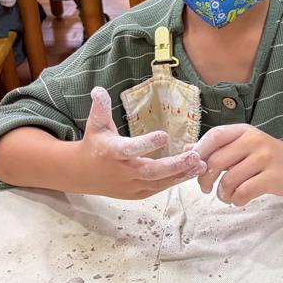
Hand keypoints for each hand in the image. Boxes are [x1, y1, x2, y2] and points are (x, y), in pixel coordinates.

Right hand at [75, 86, 205, 199]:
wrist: (82, 174)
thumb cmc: (94, 144)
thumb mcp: (96, 124)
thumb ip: (101, 108)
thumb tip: (98, 89)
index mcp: (111, 152)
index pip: (129, 149)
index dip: (146, 144)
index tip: (164, 135)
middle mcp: (122, 171)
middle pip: (151, 171)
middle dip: (174, 165)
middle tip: (194, 156)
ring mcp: (130, 185)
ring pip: (158, 183)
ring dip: (181, 174)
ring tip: (200, 165)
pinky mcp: (137, 193)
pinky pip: (158, 189)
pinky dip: (175, 181)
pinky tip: (192, 171)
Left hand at [193, 124, 282, 205]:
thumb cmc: (267, 156)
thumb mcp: (244, 145)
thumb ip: (218, 147)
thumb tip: (188, 150)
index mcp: (244, 131)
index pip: (214, 136)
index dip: (199, 152)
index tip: (193, 167)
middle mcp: (254, 141)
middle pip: (216, 161)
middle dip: (204, 179)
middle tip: (205, 188)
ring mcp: (265, 158)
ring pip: (229, 180)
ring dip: (222, 193)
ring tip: (225, 196)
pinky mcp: (273, 177)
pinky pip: (244, 192)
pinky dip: (236, 200)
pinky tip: (238, 199)